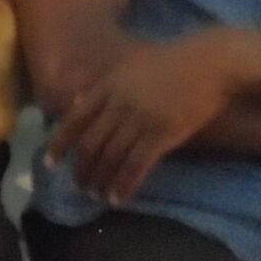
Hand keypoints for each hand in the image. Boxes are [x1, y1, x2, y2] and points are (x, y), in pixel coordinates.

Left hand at [48, 30, 244, 204]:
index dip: (60, 144)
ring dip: (100, 181)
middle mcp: (119, 104)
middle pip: (90, 144)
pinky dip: (123, 185)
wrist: (210, 63)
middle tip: (80, 186)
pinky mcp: (161, 135)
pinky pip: (135, 166)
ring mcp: (139, 120)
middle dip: (82, 169)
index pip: (74, 120)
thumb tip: (76, 104)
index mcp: (108, 86)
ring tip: (97, 195)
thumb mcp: (130, 65)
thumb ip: (105, 86)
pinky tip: (118, 198)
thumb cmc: (172, 62)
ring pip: (110, 158)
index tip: (51, 163)